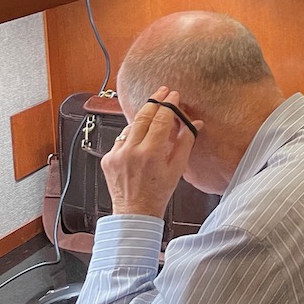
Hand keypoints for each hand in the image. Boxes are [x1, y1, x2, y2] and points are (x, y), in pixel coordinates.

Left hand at [101, 87, 196, 217]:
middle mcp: (131, 151)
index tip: (174, 96)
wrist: (134, 212)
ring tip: (154, 111)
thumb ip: (185, 142)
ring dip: (143, 117)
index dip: (169, 105)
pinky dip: (132, 133)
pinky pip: (121, 138)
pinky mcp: (108, 158)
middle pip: (143, 116)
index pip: (161, 119)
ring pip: (131, 125)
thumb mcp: (177, 168)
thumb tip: (195, 123)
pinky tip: (140, 135)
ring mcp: (117, 154)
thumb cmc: (158, 192)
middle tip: (163, 91)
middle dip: (154, 101)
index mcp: (151, 153)